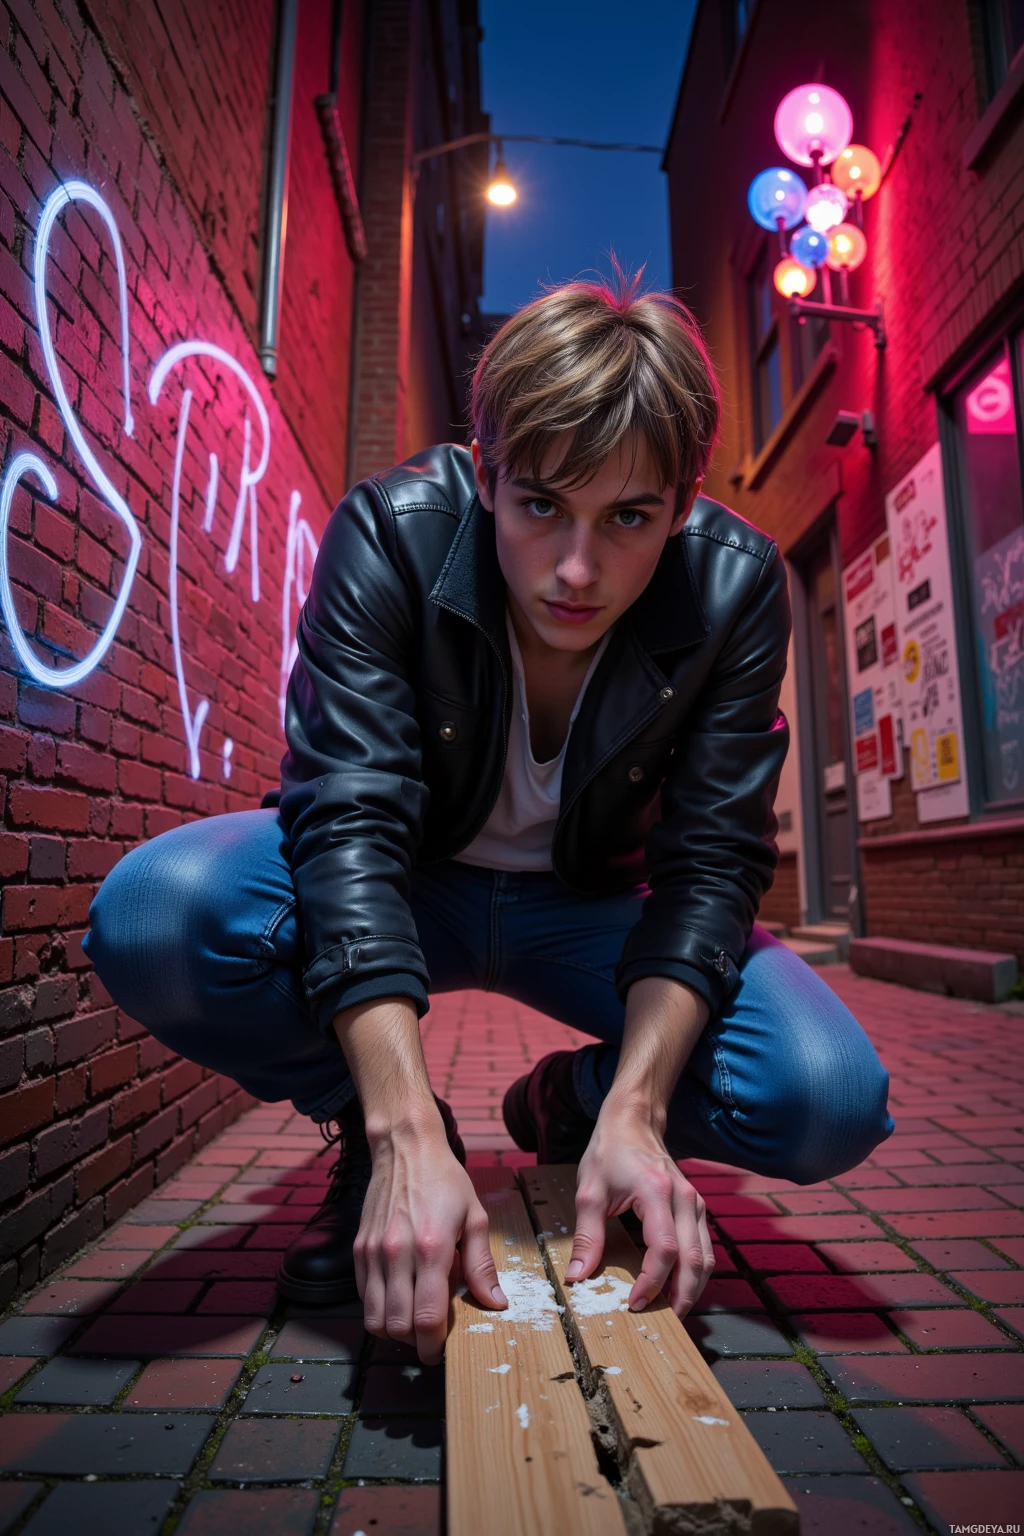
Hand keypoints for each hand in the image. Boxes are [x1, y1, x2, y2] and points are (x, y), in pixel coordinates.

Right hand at [353, 1113, 507, 1364]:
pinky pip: (363, 1296)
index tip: (442, 1351)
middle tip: (429, 1339)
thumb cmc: (445, 1180)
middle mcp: (397, 1253)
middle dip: (413, 1342)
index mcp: (431, 1248)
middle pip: (397, 1326)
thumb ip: (481, 1265)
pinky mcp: (359, 1248)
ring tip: (411, 1323)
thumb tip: (495, 1304)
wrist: (406, 1148)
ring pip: (374, 1318)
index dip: (434, 1345)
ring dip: (393, 1330)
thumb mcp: (475, 1217)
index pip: (426, 1318)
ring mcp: (373, 1252)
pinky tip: (396, 1298)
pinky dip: (377, 1308)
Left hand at [566, 1105, 713, 1316]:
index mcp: (656, 1192)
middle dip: (681, 1296)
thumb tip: (576, 1278)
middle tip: (663, 1320)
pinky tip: (679, 1286)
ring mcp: (695, 1202)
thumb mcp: (589, 1192)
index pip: (664, 1249)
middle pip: (695, 1259)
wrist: (633, 1121)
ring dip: (693, 1288)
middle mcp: (684, 1198)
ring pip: (707, 1256)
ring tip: (672, 1310)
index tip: (634, 1302)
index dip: (652, 1282)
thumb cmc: (609, 1152)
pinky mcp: (697, 1207)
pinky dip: (696, 1271)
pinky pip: (705, 1246)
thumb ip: (586, 1237)